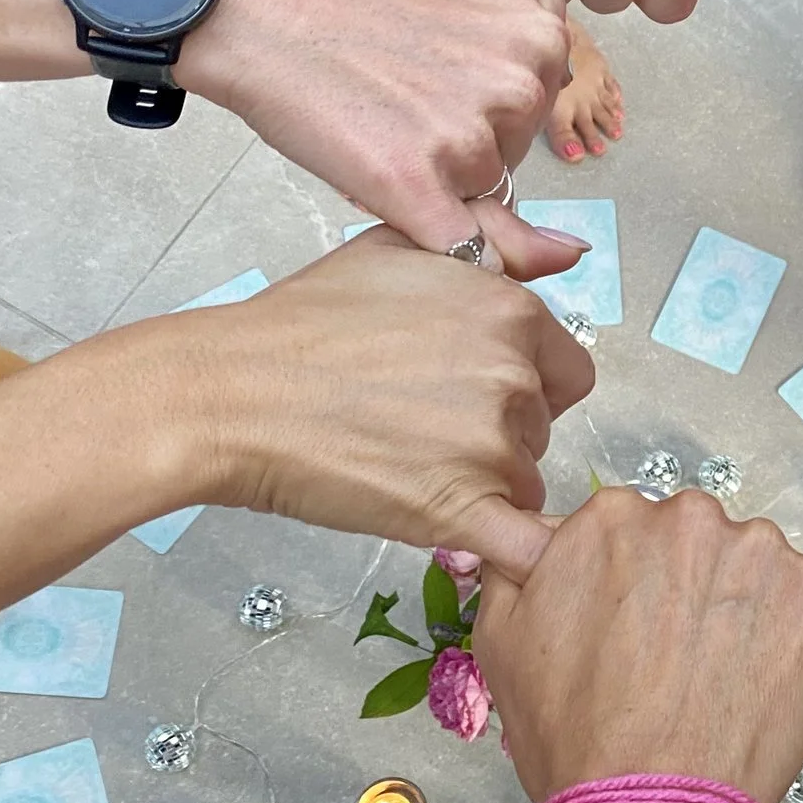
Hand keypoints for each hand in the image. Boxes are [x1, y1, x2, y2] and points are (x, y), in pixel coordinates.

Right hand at [171, 228, 593, 562]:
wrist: (234, 392)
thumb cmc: (304, 322)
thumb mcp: (401, 247)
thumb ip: (494, 244)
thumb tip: (567, 252)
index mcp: (511, 313)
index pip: (566, 371)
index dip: (528, 386)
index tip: (475, 393)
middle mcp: (513, 377)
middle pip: (541, 428)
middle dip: (500, 434)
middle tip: (425, 426)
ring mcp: (490, 447)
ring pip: (522, 483)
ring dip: (483, 486)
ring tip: (408, 466)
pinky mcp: (461, 511)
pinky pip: (527, 547)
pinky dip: (523, 559)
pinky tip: (499, 558)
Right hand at [181, 0, 583, 263]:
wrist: (257, 6)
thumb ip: (519, 7)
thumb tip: (555, 54)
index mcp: (540, 36)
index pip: (537, 103)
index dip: (485, 104)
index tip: (441, 87)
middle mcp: (519, 87)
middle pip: (511, 150)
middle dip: (465, 142)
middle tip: (401, 109)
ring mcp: (471, 139)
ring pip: (479, 193)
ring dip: (438, 182)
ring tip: (379, 134)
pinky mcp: (417, 186)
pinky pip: (463, 249)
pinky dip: (443, 249)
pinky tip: (404, 211)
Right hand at [471, 488, 802, 802]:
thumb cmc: (576, 739)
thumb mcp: (504, 639)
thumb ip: (517, 563)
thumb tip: (536, 533)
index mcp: (611, 516)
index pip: (635, 527)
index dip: (638, 582)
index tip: (638, 626)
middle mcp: (687, 517)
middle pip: (698, 540)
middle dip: (694, 587)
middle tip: (679, 660)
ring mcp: (759, 551)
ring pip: (757, 566)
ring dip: (747, 606)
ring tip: (722, 677)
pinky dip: (799, 628)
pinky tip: (767, 676)